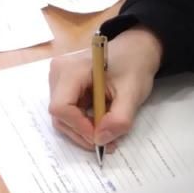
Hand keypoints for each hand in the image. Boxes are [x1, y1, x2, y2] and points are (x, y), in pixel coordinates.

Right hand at [47, 28, 163, 151]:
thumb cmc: (134, 65)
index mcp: (70, 70)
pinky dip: (84, 123)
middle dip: (82, 133)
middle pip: (60, 115)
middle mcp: (58, 74)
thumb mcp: (132, 93)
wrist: (135, 50)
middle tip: (108, 143)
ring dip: (83, 131)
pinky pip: (69, 111)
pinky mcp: (65, 86)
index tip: (101, 138)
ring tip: (108, 135)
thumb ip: (119, 118)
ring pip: (63, 117)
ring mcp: (59, 80)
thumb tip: (101, 140)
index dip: (79, 127)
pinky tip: (101, 124)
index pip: (61, 107)